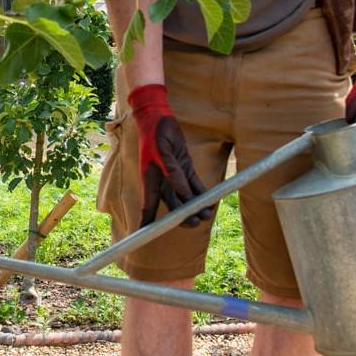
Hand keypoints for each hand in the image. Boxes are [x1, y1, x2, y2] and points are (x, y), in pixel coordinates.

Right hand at [127, 84, 212, 227]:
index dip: (147, 223)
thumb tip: (183, 193)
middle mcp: (161, 182)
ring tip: (207, 215)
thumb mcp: (164, 153)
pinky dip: (201, 193)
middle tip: (196, 223)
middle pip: (172, 206)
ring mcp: (174, 176)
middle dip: (182, 217)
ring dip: (195, 207)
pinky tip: (210, 201)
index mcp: (150, 181)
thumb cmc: (156, 134)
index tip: (145, 236)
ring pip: (185, 198)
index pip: (148, 207)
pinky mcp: (184, 168)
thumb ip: (174, 173)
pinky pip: (194, 184)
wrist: (158, 118)